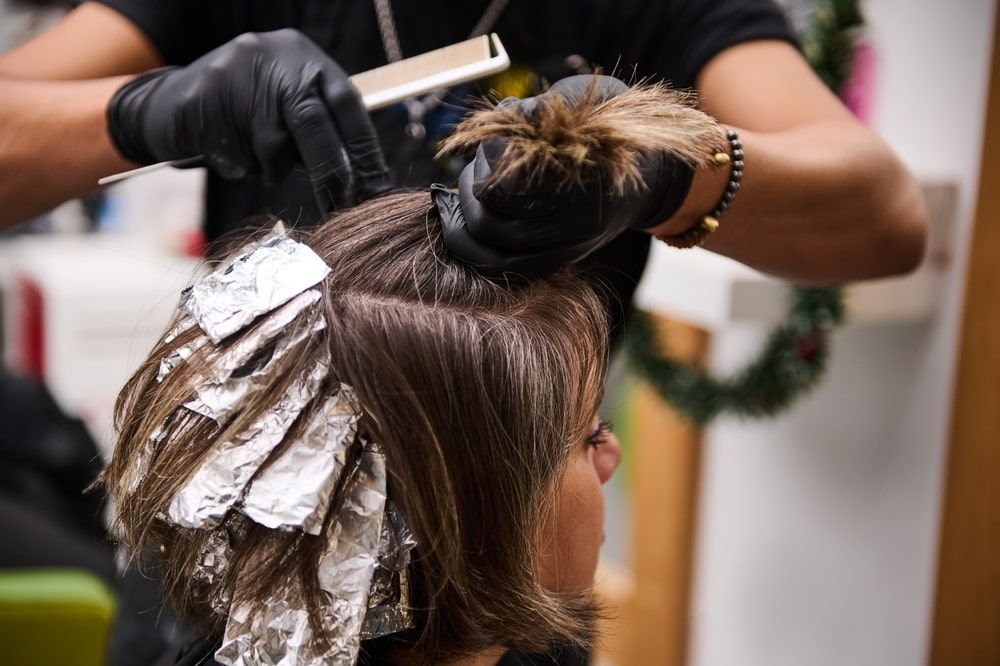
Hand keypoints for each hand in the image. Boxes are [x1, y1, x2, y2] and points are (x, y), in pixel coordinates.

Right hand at [106, 29, 389, 212]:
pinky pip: (238, 156)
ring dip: (270, 167)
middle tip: (340, 206)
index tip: (376, 189)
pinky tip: (225, 148)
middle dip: (330, 172)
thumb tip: (366, 180)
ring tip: (252, 152)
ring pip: (274, 146)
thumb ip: (323, 129)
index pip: (347, 104)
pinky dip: (237, 165)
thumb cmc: (243, 114)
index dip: (364, 150)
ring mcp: (235, 74)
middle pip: (314, 124)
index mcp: (303, 56)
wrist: (166, 104)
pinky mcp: (204, 101)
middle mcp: (273, 56)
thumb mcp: (289, 106)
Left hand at [436, 75, 699, 278]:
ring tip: (462, 195)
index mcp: (578, 178)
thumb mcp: (585, 102)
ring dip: (463, 220)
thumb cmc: (611, 128)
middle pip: (490, 216)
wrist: (651, 175)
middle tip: (474, 166)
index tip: (491, 142)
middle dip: (471, 187)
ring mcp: (565, 246)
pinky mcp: (558, 260)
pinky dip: (473, 247)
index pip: (506, 182)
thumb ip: (542, 108)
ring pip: (490, 248)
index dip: (488, 159)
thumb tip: (504, 115)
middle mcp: (572, 222)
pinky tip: (462, 223)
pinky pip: (503, 267)